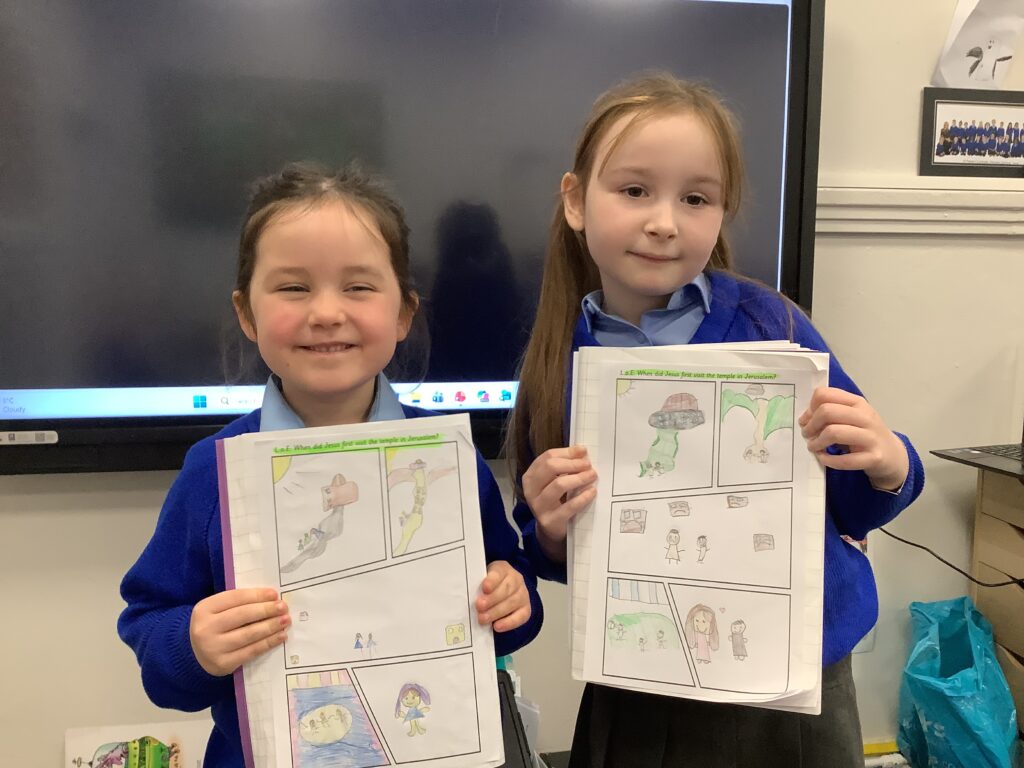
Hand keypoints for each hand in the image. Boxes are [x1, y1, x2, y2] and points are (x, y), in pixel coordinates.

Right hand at [189, 587, 289, 676]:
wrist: (192, 655)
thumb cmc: (212, 626)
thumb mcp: (216, 610)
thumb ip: (237, 603)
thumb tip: (270, 599)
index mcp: (204, 609)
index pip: (234, 598)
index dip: (256, 595)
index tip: (274, 594)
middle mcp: (206, 628)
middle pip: (243, 615)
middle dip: (266, 610)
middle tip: (283, 607)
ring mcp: (214, 648)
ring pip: (249, 634)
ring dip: (271, 626)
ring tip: (285, 620)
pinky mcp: (223, 664)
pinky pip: (251, 651)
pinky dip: (268, 643)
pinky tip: (280, 636)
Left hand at [476, 560, 530, 632]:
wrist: (503, 591)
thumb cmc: (488, 586)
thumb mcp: (482, 580)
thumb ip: (476, 585)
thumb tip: (465, 595)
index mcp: (503, 569)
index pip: (499, 572)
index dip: (492, 581)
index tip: (484, 588)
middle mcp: (516, 580)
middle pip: (506, 589)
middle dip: (492, 599)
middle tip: (479, 606)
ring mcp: (523, 594)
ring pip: (512, 603)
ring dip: (496, 612)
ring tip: (483, 619)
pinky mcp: (526, 609)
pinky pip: (521, 616)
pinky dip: (509, 623)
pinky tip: (497, 626)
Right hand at [521, 445, 596, 561]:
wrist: (550, 529)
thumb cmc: (555, 500)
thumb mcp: (555, 481)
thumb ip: (565, 466)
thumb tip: (581, 450)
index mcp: (530, 476)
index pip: (547, 457)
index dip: (567, 452)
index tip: (583, 451)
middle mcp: (531, 489)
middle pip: (550, 467)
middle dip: (572, 463)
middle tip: (588, 465)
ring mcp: (539, 506)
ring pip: (559, 485)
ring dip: (579, 478)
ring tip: (592, 475)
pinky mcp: (550, 520)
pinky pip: (569, 506)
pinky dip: (583, 497)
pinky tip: (592, 492)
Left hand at [799, 387, 908, 490]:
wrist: (893, 455)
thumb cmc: (866, 433)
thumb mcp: (851, 417)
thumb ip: (830, 413)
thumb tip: (805, 418)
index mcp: (858, 403)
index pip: (825, 394)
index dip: (810, 407)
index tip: (807, 419)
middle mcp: (865, 417)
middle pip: (827, 411)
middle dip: (811, 424)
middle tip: (807, 434)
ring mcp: (871, 437)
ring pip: (834, 432)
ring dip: (817, 442)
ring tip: (813, 447)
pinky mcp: (874, 457)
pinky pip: (845, 460)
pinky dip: (829, 460)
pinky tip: (824, 459)